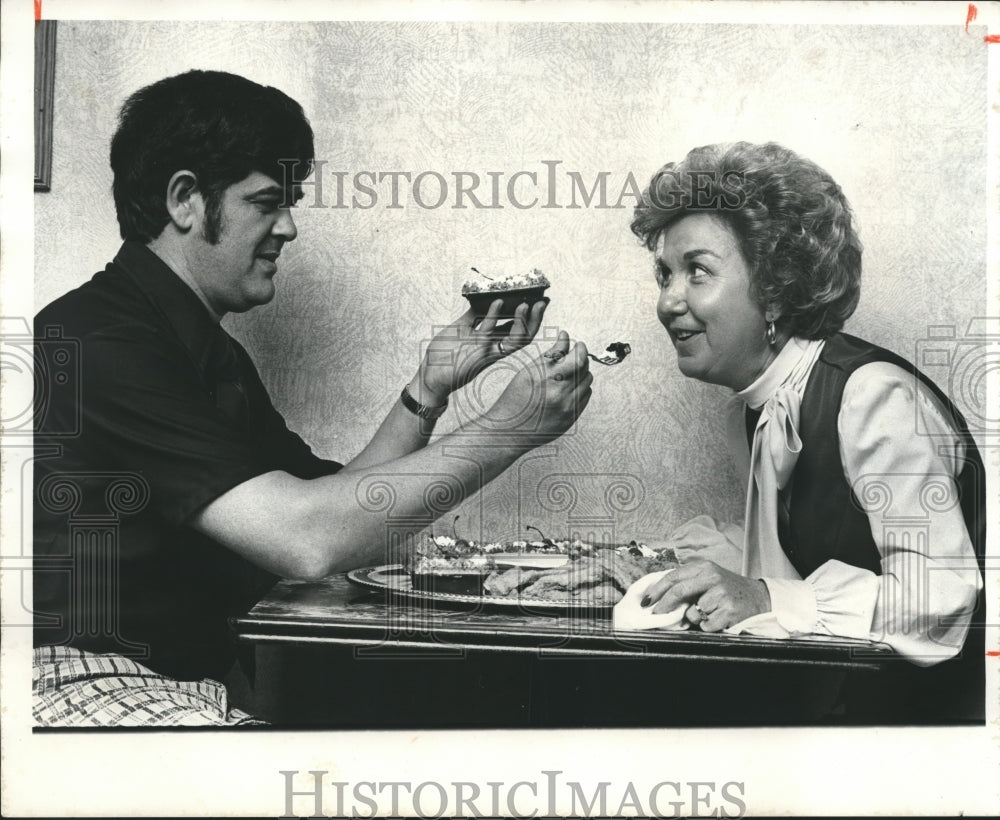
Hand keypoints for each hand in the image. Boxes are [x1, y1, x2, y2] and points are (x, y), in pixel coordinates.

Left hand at [416, 298, 547, 402]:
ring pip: (515, 340)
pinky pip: (489, 334)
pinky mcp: (476, 353)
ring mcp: (487, 352)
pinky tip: (497, 302)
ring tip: (526, 304)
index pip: (517, 329)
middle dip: (535, 320)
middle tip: (542, 302)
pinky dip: (495, 316)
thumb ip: (473, 316)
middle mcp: (494, 348)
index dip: (530, 316)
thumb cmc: (444, 354)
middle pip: (524, 335)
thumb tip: (483, 298)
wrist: (430, 374)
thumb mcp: (460, 330)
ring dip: (523, 322)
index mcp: (492, 343)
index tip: (538, 301)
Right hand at [490, 330, 592, 443]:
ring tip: (567, 374)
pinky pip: (585, 397)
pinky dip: (580, 389)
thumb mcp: (529, 371)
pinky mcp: (571, 418)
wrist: (508, 430)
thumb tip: (565, 337)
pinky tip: (567, 389)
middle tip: (572, 357)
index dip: (581, 348)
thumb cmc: (514, 399)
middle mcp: (560, 393)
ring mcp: (567, 407)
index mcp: (547, 378)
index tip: (578, 345)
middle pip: (585, 369)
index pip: (579, 358)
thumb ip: (551, 353)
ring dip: (581, 374)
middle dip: (580, 359)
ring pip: (587, 382)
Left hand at [639, 558, 770, 631]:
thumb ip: (688, 582)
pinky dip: (708, 626)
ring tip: (708, 613)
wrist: (758, 597)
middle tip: (656, 614)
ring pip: (693, 613)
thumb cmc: (727, 589)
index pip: (673, 577)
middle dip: (664, 605)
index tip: (646, 600)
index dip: (657, 590)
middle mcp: (712, 578)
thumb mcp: (708, 578)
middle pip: (679, 591)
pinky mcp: (729, 611)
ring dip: (694, 618)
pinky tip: (718, 619)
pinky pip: (706, 625)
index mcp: (704, 567)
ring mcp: (721, 594)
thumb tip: (658, 596)